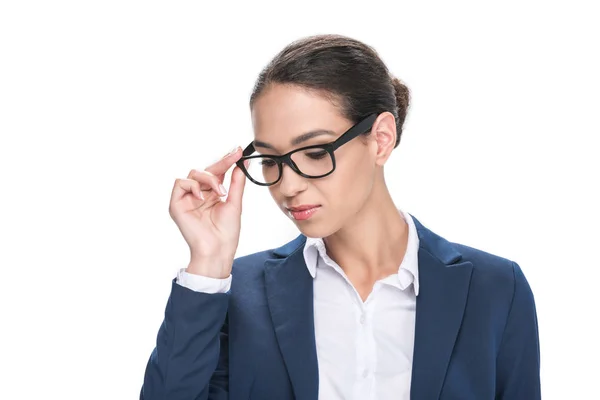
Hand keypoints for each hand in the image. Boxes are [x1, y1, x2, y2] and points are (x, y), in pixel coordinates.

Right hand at [168, 147, 246, 277]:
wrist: (218, 249)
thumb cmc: (226, 232)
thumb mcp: (235, 203)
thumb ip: (236, 183)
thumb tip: (243, 164)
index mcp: (212, 194)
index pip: (218, 172)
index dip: (227, 160)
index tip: (239, 151)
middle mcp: (199, 194)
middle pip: (206, 169)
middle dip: (221, 163)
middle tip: (235, 157)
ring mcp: (187, 198)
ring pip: (194, 173)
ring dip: (209, 178)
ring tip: (220, 192)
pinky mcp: (176, 204)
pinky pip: (180, 183)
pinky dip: (193, 186)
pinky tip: (203, 197)